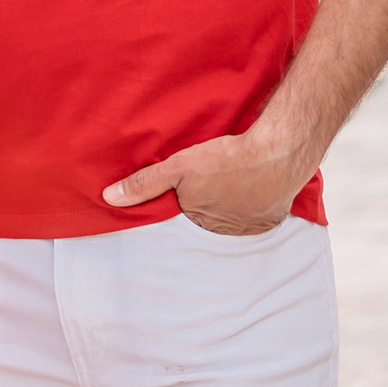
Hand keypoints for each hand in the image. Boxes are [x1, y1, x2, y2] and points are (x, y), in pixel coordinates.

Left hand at [101, 123, 313, 236]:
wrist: (278, 154)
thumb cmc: (227, 160)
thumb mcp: (179, 166)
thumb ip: (145, 183)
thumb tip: (110, 198)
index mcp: (199, 221)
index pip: (183, 214)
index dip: (184, 197)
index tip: (189, 185)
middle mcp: (224, 232)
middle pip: (207, 216)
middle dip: (206, 201)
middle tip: (212, 178)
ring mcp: (249, 227)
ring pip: (231, 216)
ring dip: (230, 202)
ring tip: (230, 180)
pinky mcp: (271, 219)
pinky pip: (256, 215)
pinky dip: (252, 202)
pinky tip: (251, 185)